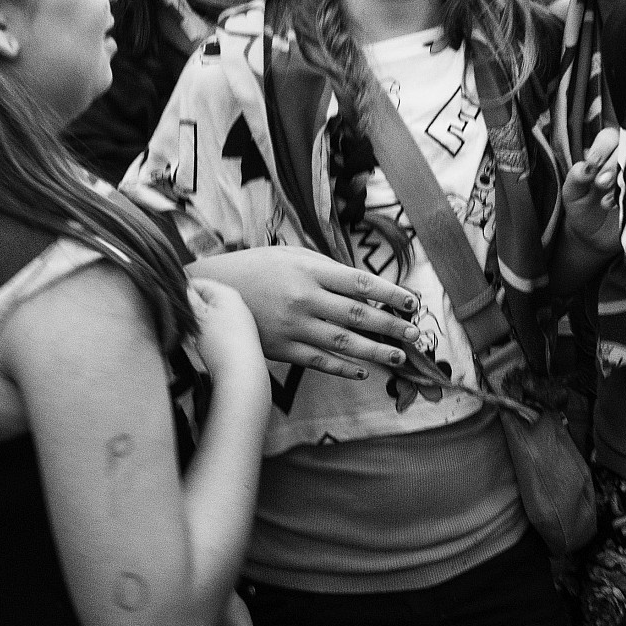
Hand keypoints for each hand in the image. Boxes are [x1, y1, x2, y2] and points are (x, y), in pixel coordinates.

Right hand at [187, 275, 266, 396]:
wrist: (241, 373)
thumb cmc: (222, 343)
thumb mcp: (198, 316)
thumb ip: (187, 299)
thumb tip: (179, 287)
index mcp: (226, 293)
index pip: (197, 283)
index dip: (181, 294)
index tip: (173, 307)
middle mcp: (234, 304)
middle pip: (201, 302)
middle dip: (189, 314)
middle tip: (185, 327)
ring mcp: (237, 322)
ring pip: (206, 319)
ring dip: (195, 329)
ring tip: (195, 341)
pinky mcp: (236, 339)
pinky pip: (213, 333)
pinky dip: (205, 339)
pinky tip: (204, 349)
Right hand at [196, 245, 423, 379]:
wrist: (211, 291)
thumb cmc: (257, 267)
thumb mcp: (291, 254)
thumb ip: (326, 268)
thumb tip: (363, 286)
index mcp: (309, 269)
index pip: (361, 284)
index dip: (391, 294)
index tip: (412, 303)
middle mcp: (304, 298)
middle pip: (358, 315)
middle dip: (390, 326)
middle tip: (414, 335)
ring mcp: (293, 326)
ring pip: (343, 342)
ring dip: (374, 351)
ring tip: (397, 357)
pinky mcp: (281, 349)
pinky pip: (319, 361)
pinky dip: (343, 368)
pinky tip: (362, 371)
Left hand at [561, 127, 625, 258]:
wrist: (597, 238)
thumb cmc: (583, 209)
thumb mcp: (572, 194)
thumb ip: (575, 178)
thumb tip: (585, 168)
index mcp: (604, 154)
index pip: (609, 137)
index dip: (602, 148)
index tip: (592, 165)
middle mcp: (625, 160)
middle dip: (613, 164)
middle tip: (601, 184)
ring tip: (607, 201)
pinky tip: (622, 207)